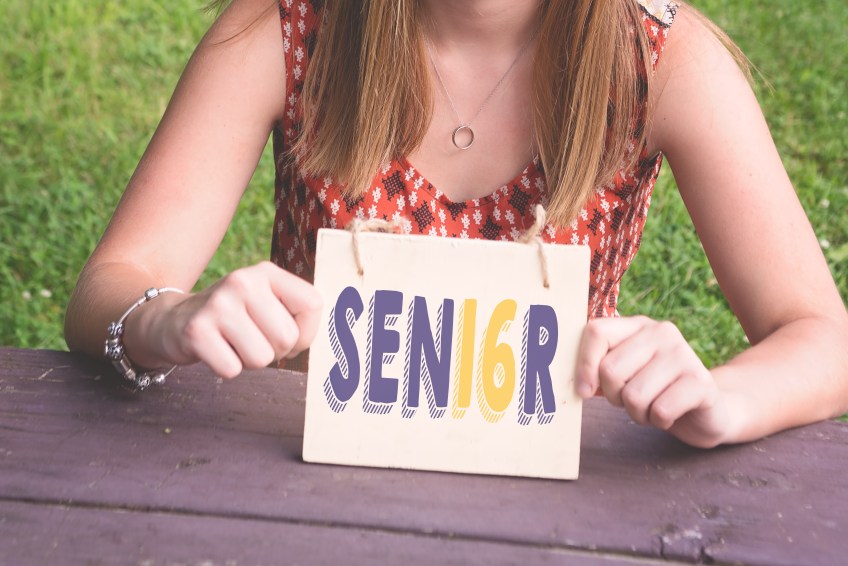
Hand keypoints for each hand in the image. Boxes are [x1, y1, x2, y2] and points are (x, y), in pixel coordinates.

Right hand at [132, 262, 321, 378]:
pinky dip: (226, 368)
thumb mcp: (267, 304)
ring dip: (249, 361)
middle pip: (287, 337)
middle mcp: (243, 280)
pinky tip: (215, 350)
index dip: (306, 332)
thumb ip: (300, 316)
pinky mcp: (196, 330)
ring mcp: (218, 304)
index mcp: (267, 272)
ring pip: (262, 357)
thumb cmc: (235, 320)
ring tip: (233, 343)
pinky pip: (233, 369)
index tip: (287, 334)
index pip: (313, 305)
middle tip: (251, 339)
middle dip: (274, 350)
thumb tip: (340, 344)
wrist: (172, 320)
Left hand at [575, 316, 731, 447]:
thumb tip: (572, 381)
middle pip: (610, 370)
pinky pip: (659, 410)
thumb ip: (598, 368)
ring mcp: (684, 354)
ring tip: (652, 407)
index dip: (583, 365)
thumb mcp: (624, 374)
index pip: (596, 332)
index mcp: (637, 325)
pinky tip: (670, 414)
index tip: (584, 390)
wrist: (707, 410)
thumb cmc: (654, 391)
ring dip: (637, 413)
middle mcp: (661, 332)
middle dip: (615, 397)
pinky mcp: (701, 382)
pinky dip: (658, 421)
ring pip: (633, 395)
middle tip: (633, 400)